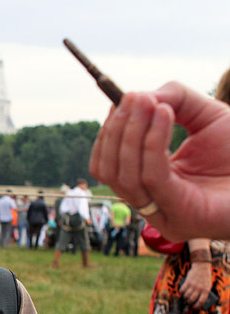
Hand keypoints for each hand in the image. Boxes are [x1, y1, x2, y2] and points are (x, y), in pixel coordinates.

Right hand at [89, 83, 229, 240]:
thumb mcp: (204, 115)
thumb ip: (174, 98)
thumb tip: (137, 96)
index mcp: (147, 184)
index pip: (109, 163)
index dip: (110, 132)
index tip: (121, 100)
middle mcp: (148, 202)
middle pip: (109, 170)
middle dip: (119, 129)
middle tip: (135, 98)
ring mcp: (161, 215)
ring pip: (124, 175)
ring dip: (131, 134)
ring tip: (150, 102)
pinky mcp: (180, 217)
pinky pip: (153, 177)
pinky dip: (152, 143)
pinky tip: (164, 114)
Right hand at [180, 262, 212, 307]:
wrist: (202, 268)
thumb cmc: (205, 278)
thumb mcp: (208, 286)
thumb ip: (204, 292)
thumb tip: (198, 300)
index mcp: (206, 291)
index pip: (201, 302)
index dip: (196, 307)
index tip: (194, 308)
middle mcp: (200, 288)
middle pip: (192, 299)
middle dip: (189, 303)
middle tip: (188, 302)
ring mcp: (193, 285)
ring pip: (186, 295)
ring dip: (185, 298)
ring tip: (185, 298)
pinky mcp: (188, 281)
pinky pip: (182, 289)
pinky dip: (181, 292)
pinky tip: (181, 292)